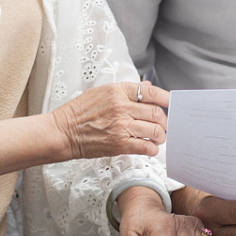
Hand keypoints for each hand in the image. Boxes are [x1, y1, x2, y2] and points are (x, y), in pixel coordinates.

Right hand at [51, 81, 169, 160]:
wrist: (63, 131)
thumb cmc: (78, 112)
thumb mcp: (101, 92)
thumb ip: (126, 90)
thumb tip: (147, 87)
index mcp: (117, 91)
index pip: (150, 92)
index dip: (165, 98)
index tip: (171, 103)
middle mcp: (121, 107)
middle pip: (157, 113)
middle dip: (164, 121)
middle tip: (162, 125)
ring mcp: (121, 126)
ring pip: (155, 131)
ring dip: (160, 136)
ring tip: (157, 137)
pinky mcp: (119, 144)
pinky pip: (146, 147)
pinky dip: (152, 149)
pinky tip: (149, 147)